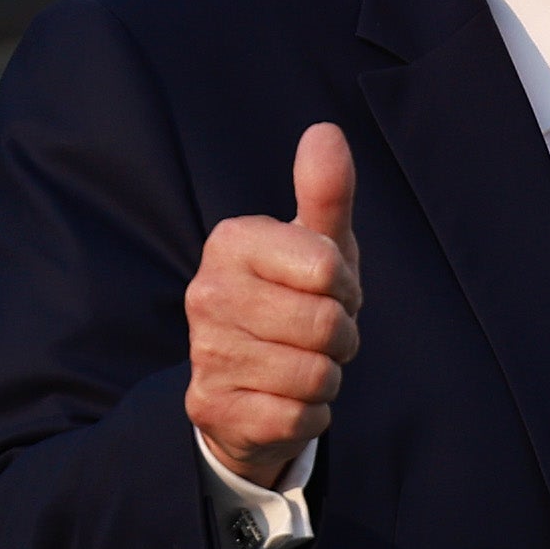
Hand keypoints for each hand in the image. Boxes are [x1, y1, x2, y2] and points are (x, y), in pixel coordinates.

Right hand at [185, 123, 359, 487]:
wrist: (254, 386)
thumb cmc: (294, 301)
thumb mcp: (318, 246)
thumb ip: (326, 193)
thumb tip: (325, 131)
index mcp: (230, 242)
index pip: (328, 266)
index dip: (345, 286)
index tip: (328, 291)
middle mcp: (205, 293)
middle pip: (325, 324)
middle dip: (341, 337)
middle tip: (320, 336)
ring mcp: (204, 354)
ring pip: (315, 374)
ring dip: (326, 377)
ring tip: (301, 364)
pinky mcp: (212, 409)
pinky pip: (300, 417)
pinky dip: (310, 414)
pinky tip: (286, 400)